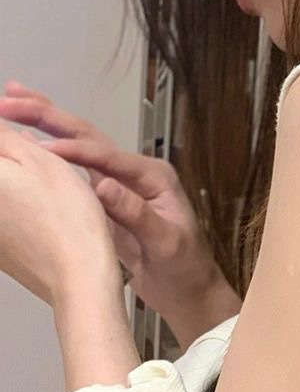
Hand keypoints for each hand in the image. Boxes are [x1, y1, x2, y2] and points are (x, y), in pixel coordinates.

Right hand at [0, 80, 241, 344]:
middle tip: (11, 97)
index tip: (41, 145)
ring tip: (11, 102)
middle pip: (86, 136)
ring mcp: (118, 184)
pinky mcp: (105, 200)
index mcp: (152, 175)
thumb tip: (102, 183)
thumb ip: (137, 213)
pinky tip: (26, 143)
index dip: (73, 148)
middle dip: (48, 115)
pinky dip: (48, 156)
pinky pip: (72, 173)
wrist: (190, 294)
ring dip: (44, 125)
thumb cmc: (186, 270)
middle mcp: (133, 172)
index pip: (106, 154)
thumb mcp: (166, 243)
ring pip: (76, 147)